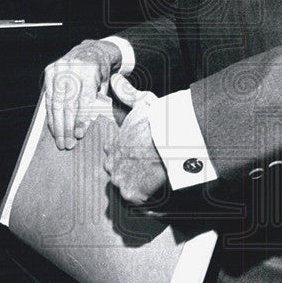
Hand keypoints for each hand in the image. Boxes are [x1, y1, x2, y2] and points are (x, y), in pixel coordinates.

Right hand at [43, 39, 122, 148]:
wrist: (91, 51)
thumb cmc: (101, 73)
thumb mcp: (105, 86)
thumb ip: (98, 103)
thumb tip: (88, 126)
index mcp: (90, 70)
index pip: (84, 99)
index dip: (81, 118)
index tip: (79, 135)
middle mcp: (72, 67)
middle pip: (67, 102)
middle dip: (67, 126)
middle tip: (68, 144)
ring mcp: (59, 68)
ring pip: (55, 102)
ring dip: (57, 125)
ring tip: (60, 141)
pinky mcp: (50, 71)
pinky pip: (48, 98)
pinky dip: (51, 116)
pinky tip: (54, 129)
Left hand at [103, 76, 166, 204]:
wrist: (168, 139)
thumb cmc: (156, 121)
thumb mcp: (142, 102)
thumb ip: (127, 94)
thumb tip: (116, 79)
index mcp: (113, 148)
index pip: (113, 157)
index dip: (127, 158)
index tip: (140, 158)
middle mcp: (113, 167)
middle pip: (120, 177)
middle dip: (132, 176)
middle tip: (149, 173)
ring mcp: (122, 182)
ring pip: (129, 190)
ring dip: (141, 189)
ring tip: (156, 185)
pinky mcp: (133, 196)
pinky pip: (140, 203)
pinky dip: (150, 201)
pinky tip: (160, 195)